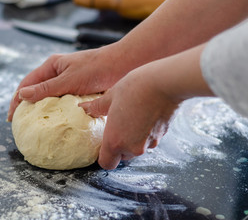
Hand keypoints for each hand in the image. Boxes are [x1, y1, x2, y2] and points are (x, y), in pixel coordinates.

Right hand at [7, 43, 133, 120]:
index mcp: (51, 66)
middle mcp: (58, 73)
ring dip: (42, 110)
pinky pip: (63, 103)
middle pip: (36, 91)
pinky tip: (56, 122)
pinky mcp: (79, 91)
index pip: (26, 84)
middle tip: (21, 125)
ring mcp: (68, 82)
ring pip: (50, 99)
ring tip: (35, 126)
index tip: (11, 118)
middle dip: (27, 107)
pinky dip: (57, 112)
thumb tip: (22, 96)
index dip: (16, 100)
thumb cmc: (97, 68)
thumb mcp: (69, 79)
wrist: (124, 65)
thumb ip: (46, 89)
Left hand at [79, 44, 213, 169]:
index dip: (104, 156)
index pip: (106, 163)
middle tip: (117, 126)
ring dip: (133, 139)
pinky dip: (146, 132)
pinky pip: (150, 139)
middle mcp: (132, 147)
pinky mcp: (162, 136)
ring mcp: (149, 143)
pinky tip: (144, 115)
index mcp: (115, 141)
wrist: (164, 83)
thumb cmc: (134, 88)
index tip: (103, 143)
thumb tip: (83, 108)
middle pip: (123, 156)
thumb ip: (96, 108)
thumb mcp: (110, 97)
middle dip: (119, 145)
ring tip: (131, 117)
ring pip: (137, 148)